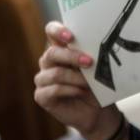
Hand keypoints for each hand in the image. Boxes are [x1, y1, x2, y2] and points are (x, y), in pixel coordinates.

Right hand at [34, 21, 122, 139]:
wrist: (97, 109)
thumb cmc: (95, 83)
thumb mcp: (94, 66)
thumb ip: (88, 54)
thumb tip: (92, 44)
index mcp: (60, 47)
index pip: (51, 31)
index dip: (57, 30)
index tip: (70, 36)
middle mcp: (48, 61)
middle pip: (52, 53)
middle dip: (72, 56)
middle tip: (89, 62)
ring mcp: (43, 79)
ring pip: (55, 73)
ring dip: (75, 78)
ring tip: (89, 83)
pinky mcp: (41, 96)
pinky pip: (53, 90)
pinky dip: (70, 90)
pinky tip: (81, 92)